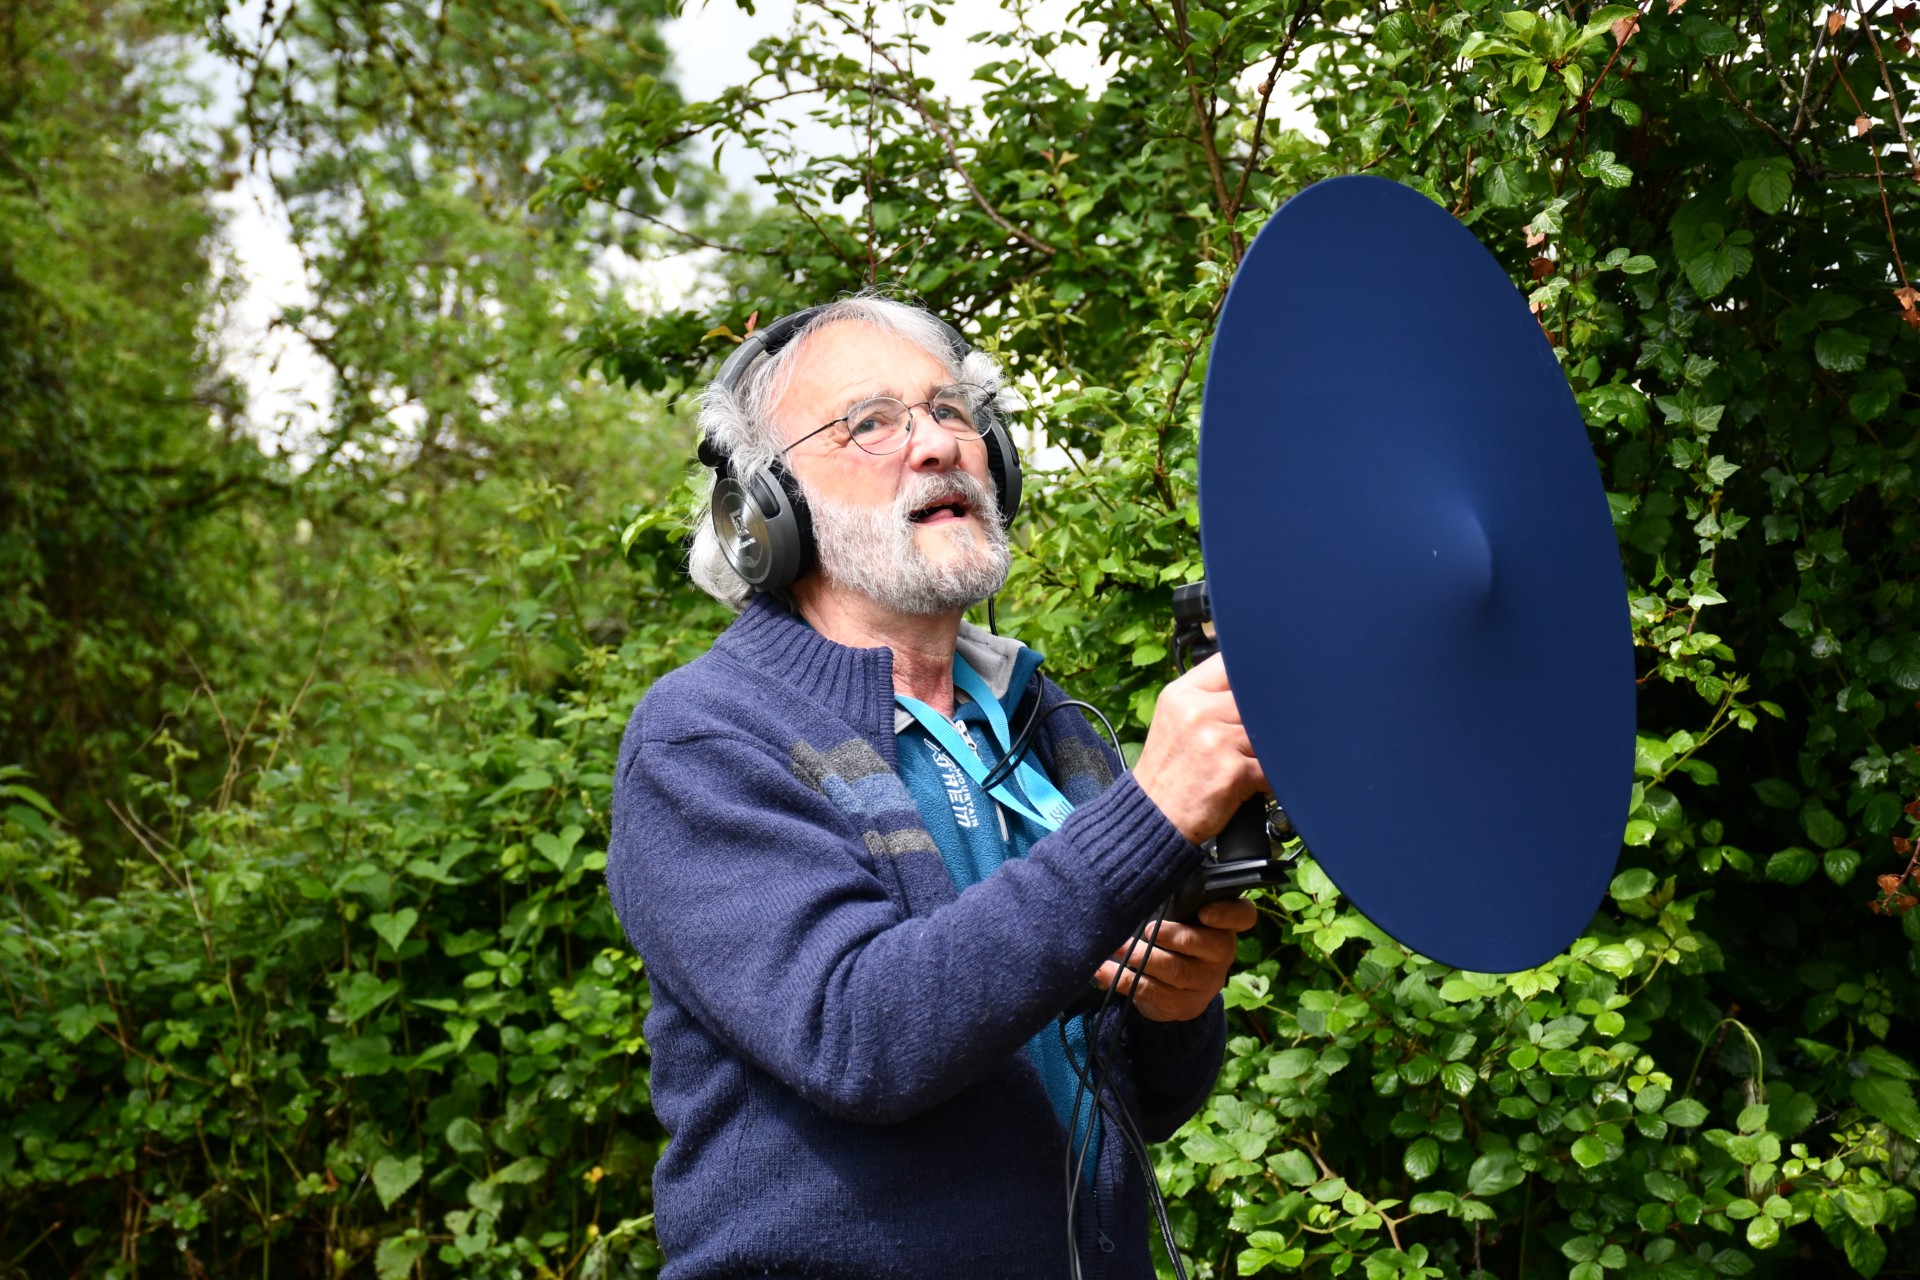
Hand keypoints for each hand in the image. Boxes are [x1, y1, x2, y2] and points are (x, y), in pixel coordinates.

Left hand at [1093, 899, 1257, 1021]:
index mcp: (1223, 924)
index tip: (1205, 912)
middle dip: (1175, 937)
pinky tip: (1103, 970)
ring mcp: (1203, 983)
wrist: (1167, 980)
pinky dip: (1124, 981)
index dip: (1227, 914)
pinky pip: (1154, 993)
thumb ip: (1174, 886)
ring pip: (1176, 972)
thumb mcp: (1176, 906)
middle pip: (1207, 946)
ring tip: (1116, 947)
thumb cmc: (1170, 928)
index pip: (1242, 916)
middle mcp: (1219, 954)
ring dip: (1143, 958)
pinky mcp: (1182, 1005)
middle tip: (1148, 929)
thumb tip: (1154, 853)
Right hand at [1129, 653, 1266, 843]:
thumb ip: (1207, 697)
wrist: (1154, 815)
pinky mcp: (1233, 770)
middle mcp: (1197, 712)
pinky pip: (1272, 765)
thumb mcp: (1175, 719)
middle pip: (1255, 698)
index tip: (1259, 691)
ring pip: (1267, 731)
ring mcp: (1216, 741)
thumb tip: (1252, 682)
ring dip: (1269, 748)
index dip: (1251, 677)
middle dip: (1263, 717)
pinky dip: (1272, 775)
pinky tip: (1257, 780)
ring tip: (1252, 759)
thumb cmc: (1168, 769)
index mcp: (1182, 694)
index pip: (1229, 664)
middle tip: (1259, 733)